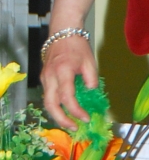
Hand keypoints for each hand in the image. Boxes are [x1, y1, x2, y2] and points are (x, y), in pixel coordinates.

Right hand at [41, 0, 103, 127]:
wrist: (62, 32)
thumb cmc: (78, 46)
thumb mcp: (90, 63)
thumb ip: (91, 81)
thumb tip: (92, 97)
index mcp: (62, 71)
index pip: (67, 97)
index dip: (77, 111)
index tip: (87, 118)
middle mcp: (50, 76)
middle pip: (51, 104)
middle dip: (62, 119)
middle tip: (75, 128)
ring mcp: (45, 78)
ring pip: (48, 102)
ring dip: (59, 115)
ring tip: (72, 124)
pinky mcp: (45, 78)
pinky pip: (49, 96)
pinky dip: (57, 106)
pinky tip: (67, 111)